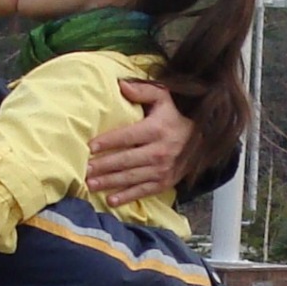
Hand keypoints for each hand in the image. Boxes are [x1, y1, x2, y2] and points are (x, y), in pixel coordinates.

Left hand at [86, 83, 198, 205]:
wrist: (202, 140)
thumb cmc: (175, 117)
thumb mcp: (164, 98)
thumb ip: (143, 90)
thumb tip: (121, 85)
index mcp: (157, 129)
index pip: (128, 136)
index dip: (108, 142)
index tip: (90, 147)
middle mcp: (160, 151)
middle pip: (126, 160)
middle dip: (103, 166)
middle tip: (84, 169)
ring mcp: (162, 170)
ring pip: (131, 177)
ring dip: (110, 182)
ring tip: (90, 184)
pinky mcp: (164, 183)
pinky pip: (143, 191)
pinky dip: (126, 197)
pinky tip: (110, 200)